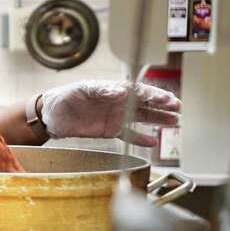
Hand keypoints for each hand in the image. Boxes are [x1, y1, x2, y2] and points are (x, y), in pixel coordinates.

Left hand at [40, 80, 180, 145]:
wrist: (50, 115)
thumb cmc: (64, 97)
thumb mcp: (81, 90)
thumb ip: (101, 90)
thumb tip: (121, 90)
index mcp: (113, 89)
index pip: (138, 90)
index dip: (153, 94)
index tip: (166, 99)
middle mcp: (118, 102)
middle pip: (145, 103)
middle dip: (163, 106)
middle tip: (178, 109)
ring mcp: (116, 116)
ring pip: (142, 118)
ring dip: (159, 120)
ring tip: (175, 123)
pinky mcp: (110, 130)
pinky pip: (129, 134)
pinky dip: (141, 138)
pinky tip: (154, 141)